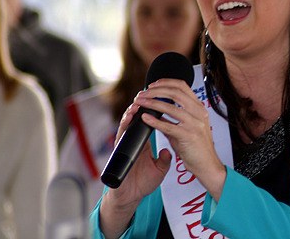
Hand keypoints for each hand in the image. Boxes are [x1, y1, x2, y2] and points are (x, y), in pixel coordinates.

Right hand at [99, 100, 171, 237]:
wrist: (131, 196)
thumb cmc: (144, 182)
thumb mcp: (160, 169)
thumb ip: (165, 159)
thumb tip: (169, 150)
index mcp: (145, 142)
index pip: (151, 122)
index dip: (155, 111)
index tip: (163, 100)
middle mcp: (135, 140)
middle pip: (139, 118)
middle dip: (143, 105)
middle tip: (150, 93)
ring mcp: (127, 143)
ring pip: (128, 122)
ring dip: (133, 110)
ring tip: (139, 101)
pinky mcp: (120, 149)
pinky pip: (122, 133)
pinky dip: (125, 124)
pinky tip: (129, 116)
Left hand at [136, 78, 226, 200]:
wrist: (207, 165)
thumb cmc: (197, 148)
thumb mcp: (187, 128)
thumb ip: (174, 118)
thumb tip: (157, 111)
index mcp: (199, 108)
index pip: (182, 86)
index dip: (166, 82)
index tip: (152, 85)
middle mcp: (199, 112)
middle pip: (175, 92)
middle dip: (155, 90)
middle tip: (142, 94)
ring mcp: (194, 123)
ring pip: (170, 106)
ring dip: (151, 102)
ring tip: (140, 103)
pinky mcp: (188, 136)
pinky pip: (167, 125)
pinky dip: (154, 120)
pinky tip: (144, 118)